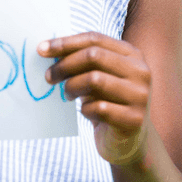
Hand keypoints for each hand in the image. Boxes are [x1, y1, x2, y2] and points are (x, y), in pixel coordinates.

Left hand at [37, 32, 151, 165]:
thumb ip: (82, 62)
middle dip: (65, 64)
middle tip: (49, 77)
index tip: (41, 49)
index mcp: (132, 55)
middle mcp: (141, 71)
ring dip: (72, 86)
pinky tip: (86, 112)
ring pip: (95, 79)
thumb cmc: (107, 102)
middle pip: (94, 56)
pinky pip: (99, 108)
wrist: (129, 142)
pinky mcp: (134, 119)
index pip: (95, 39)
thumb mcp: (98, 77)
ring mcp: (140, 95)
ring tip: (67, 95)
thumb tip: (48, 49)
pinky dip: (85, 110)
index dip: (65, 43)